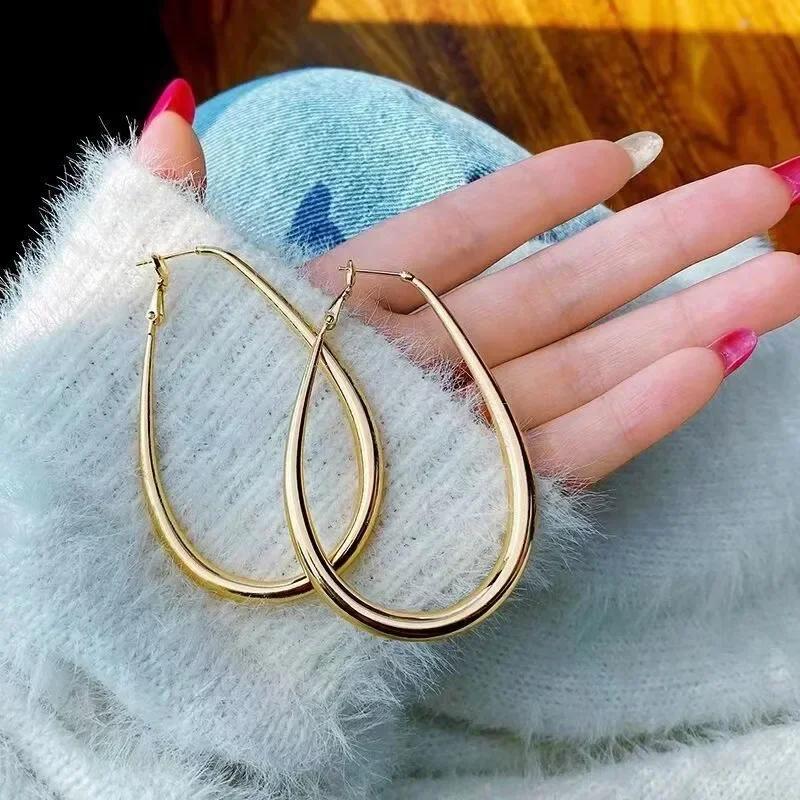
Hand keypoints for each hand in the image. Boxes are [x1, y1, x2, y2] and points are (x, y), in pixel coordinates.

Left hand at [137, 81, 799, 484]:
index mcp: (345, 306)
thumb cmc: (137, 423)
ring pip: (580, 368)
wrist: (135, 568)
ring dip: (681, 322)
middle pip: (552, 292)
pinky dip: (634, 413)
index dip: (541, 187)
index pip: (459, 232)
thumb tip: (170, 101)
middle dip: (661, 244)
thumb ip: (179, 205)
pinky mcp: (466, 508)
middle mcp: (412, 364)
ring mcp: (446, 436)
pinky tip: (707, 362)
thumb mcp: (150, 300)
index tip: (624, 148)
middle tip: (764, 194)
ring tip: (779, 278)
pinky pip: (560, 453)